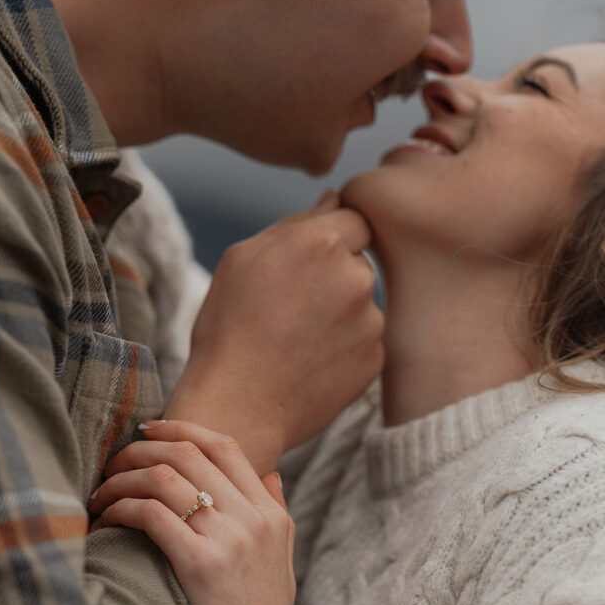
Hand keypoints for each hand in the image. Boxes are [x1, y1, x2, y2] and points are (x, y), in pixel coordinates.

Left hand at [89, 421, 295, 604]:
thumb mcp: (283, 558)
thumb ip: (277, 512)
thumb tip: (271, 475)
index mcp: (269, 513)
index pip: (224, 446)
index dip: (181, 428)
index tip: (148, 430)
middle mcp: (252, 518)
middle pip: (187, 454)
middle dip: (139, 450)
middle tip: (112, 463)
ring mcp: (228, 539)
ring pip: (163, 477)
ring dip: (122, 479)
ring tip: (100, 494)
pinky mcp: (200, 564)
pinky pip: (151, 514)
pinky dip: (121, 508)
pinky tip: (107, 520)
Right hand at [166, 193, 383, 474]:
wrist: (238, 405)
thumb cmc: (228, 329)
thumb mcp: (242, 260)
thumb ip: (295, 223)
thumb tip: (334, 199)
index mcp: (322, 241)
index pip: (354, 218)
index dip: (330, 240)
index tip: (305, 266)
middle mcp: (356, 276)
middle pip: (359, 263)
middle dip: (333, 278)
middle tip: (291, 310)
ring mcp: (370, 321)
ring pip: (361, 305)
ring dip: (339, 315)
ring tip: (295, 342)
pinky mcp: (375, 359)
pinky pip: (364, 342)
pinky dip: (343, 349)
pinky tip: (308, 364)